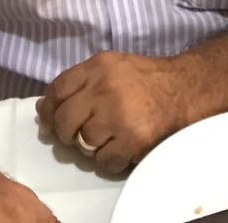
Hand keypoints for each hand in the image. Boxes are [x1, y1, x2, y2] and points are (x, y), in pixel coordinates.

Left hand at [37, 51, 193, 173]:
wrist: (183, 88)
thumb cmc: (143, 78)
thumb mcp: (110, 67)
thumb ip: (79, 82)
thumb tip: (44, 107)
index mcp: (98, 66)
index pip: (58, 89)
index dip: (50, 108)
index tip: (49, 119)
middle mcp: (104, 88)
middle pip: (65, 120)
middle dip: (66, 133)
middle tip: (77, 134)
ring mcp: (118, 115)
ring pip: (84, 143)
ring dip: (91, 146)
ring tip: (106, 137)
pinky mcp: (132, 139)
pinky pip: (103, 162)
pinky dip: (109, 160)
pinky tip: (120, 148)